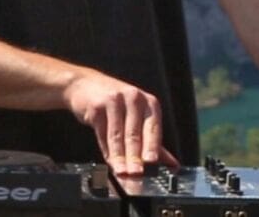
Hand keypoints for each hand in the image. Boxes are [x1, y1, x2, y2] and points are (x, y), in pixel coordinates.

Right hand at [64, 70, 178, 174]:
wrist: (85, 85)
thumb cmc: (117, 104)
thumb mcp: (138, 117)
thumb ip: (154, 142)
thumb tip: (173, 165)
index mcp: (148, 103)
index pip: (153, 128)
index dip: (152, 146)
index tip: (152, 163)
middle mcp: (133, 98)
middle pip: (134, 133)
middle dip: (135, 157)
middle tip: (136, 173)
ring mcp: (114, 100)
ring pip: (117, 135)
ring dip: (119, 157)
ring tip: (121, 172)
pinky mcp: (96, 107)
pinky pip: (102, 133)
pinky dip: (107, 150)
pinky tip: (110, 161)